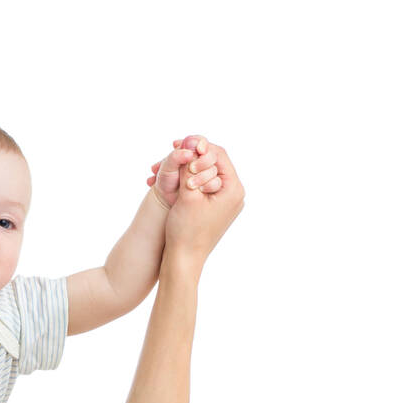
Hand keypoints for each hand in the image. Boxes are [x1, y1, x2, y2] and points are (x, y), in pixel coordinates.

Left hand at [148, 136, 223, 208]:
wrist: (167, 199)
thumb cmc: (165, 180)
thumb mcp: (167, 167)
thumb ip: (176, 156)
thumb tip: (190, 153)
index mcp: (191, 149)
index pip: (201, 142)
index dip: (202, 144)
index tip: (200, 150)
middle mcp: (201, 159)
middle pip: (212, 155)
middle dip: (203, 161)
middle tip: (192, 169)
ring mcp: (208, 172)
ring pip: (214, 170)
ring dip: (203, 176)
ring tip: (189, 184)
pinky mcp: (211, 184)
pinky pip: (217, 183)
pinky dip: (208, 186)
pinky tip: (200, 190)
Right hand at [164, 141, 243, 261]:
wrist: (183, 260)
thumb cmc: (186, 231)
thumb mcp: (187, 194)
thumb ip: (190, 166)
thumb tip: (190, 142)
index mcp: (234, 190)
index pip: (219, 155)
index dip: (199, 146)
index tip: (179, 144)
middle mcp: (235, 195)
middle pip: (215, 163)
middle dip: (192, 157)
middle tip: (172, 151)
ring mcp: (227, 203)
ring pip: (208, 174)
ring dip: (188, 169)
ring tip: (168, 165)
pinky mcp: (216, 209)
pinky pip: (205, 187)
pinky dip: (190, 182)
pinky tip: (173, 179)